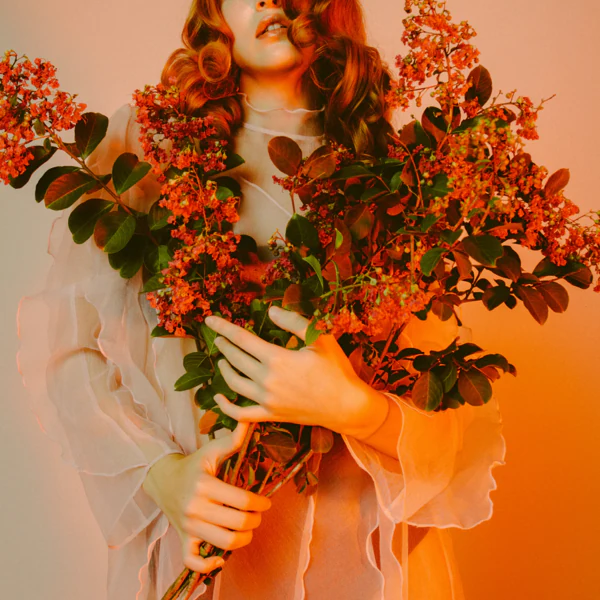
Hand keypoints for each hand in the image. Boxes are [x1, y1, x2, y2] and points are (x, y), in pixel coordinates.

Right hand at [156, 422, 272, 573]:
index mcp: (204, 485)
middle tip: (258, 515)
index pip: (242, 500)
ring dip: (242, 540)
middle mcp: (195, 507)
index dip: (260, 503)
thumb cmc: (193, 464)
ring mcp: (188, 526)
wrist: (163, 478)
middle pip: (236, 524)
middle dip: (254, 521)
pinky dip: (207, 566)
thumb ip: (232, 439)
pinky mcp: (182, 538)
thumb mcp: (211, 450)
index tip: (266, 502)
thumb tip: (249, 420)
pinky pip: (192, 561)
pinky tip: (220, 559)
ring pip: (222, 544)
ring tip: (248, 530)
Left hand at [204, 306, 387, 437]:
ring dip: (224, 369)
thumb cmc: (335, 369)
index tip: (209, 319)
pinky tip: (218, 398)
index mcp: (277, 359)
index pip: (242, 339)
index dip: (224, 327)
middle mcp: (267, 380)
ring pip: (234, 383)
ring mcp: (267, 400)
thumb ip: (293, 322)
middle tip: (218, 336)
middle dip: (224, 345)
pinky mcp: (270, 415)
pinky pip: (241, 414)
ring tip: (221, 359)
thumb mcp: (320, 338)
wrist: (346, 405)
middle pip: (235, 359)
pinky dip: (226, 407)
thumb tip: (270, 311)